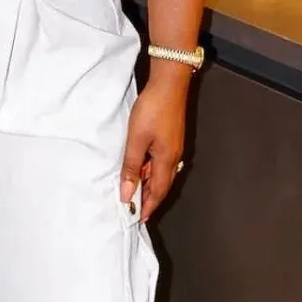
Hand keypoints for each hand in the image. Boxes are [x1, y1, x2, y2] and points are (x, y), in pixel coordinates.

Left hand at [120, 78, 187, 222]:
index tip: (139, 219)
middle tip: (135, 209)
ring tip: (134, 192)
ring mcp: (173, 148)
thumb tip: (128, 193)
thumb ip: (131, 168)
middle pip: (161, 186)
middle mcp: (173, 157)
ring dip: (148, 185)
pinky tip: (140, 168)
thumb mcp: (136, 140)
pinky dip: (150, 171)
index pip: (157, 193)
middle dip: (149, 199)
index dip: (148, 207)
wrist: (169, 83)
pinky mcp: (171, 139)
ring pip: (160, 174)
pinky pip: (160, 163)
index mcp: (166, 161)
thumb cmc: (154, 108)